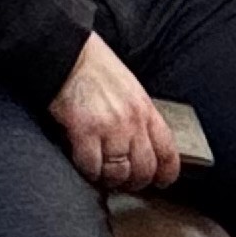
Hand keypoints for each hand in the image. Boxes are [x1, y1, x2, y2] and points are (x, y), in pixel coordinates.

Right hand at [48, 33, 175, 193]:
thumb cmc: (96, 69)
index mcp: (146, 109)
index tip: (161, 181)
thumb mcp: (130, 90)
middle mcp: (132, 121)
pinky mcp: (85, 132)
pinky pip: (92, 167)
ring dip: (110, 178)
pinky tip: (84, 164)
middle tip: (123, 181)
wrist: (68, 55)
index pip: (167, 151)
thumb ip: (138, 117)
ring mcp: (110, 128)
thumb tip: (139, 146)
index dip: (166, 173)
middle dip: (134, 181)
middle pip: (144, 169)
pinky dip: (89, 171)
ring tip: (102, 173)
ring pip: (118, 173)